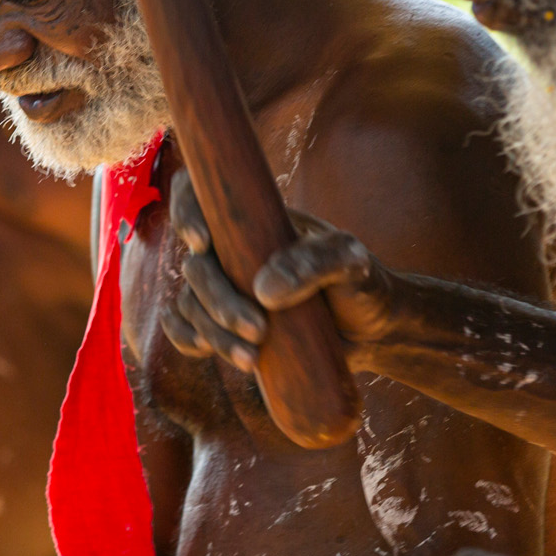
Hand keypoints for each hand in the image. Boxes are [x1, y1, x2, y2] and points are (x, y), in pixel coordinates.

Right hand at [160, 169, 396, 372]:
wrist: (371, 331)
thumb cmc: (362, 283)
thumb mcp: (351, 263)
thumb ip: (315, 264)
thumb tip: (262, 291)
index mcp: (257, 222)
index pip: (203, 197)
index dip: (187, 210)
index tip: (203, 243)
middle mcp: (233, 252)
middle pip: (196, 266)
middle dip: (218, 300)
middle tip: (258, 329)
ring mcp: (226, 288)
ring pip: (191, 303)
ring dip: (211, 332)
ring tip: (251, 358)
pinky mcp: (224, 324)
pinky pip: (185, 326)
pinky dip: (185, 338)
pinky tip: (203, 350)